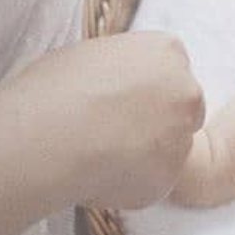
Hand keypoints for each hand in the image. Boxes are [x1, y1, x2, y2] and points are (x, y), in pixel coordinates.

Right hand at [0, 31, 204, 212]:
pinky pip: (153, 182)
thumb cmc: (55, 89)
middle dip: (156, 121)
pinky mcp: (168, 179)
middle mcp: (186, 92)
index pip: (171, 70)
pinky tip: (99, 175)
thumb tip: (113, 82)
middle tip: (114, 129)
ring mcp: (182, 137)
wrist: (48, 138)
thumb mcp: (89, 55)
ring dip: (145, 154)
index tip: (120, 99)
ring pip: (170, 149)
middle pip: (182, 109)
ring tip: (99, 154)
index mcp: (168, 51)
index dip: (144, 89)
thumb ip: (118, 68)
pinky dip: (132, 183)